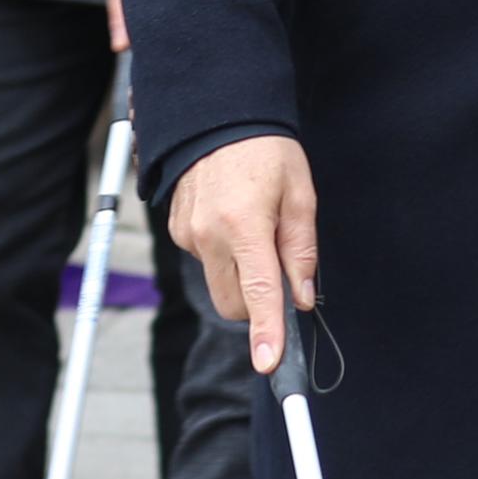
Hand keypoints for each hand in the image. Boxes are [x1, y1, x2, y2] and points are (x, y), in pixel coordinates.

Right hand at [166, 136, 319, 372]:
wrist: (216, 114)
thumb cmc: (267, 151)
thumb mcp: (300, 194)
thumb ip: (301, 250)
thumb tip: (301, 298)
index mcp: (245, 225)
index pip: (258, 293)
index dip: (266, 333)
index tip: (269, 364)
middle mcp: (209, 235)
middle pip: (234, 303)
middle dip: (258, 304)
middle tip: (280, 269)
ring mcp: (187, 234)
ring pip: (219, 285)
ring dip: (240, 277)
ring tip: (254, 228)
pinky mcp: (176, 229)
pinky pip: (204, 260)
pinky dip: (222, 254)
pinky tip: (230, 218)